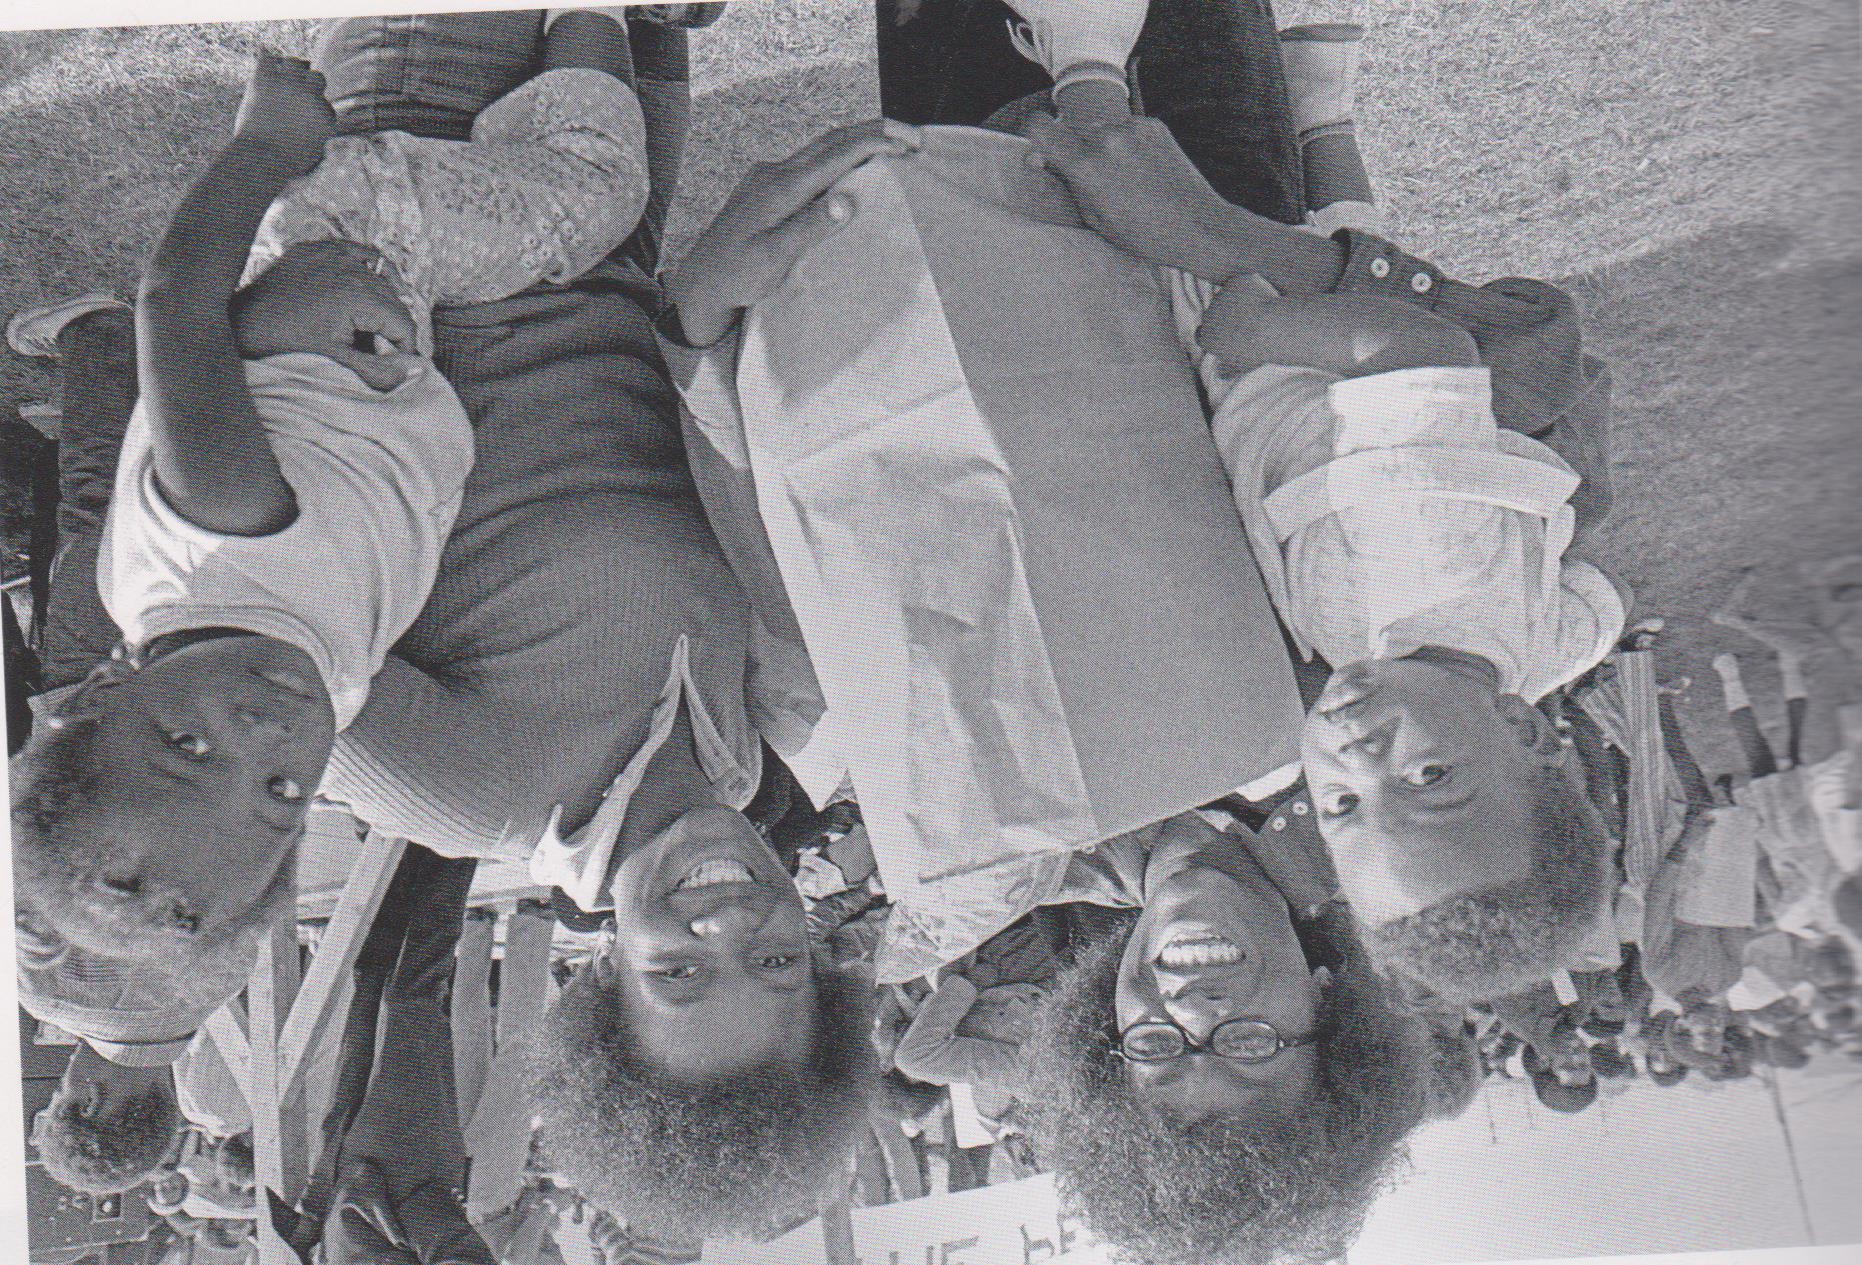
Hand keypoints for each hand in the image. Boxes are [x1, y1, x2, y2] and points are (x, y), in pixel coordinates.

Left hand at [233, 240, 418, 390]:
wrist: (239, 326)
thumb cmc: (285, 347)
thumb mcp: (337, 363)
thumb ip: (380, 369)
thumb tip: (416, 372)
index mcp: (359, 295)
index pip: (403, 323)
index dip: (406, 349)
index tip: (399, 366)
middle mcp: (350, 268)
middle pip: (394, 300)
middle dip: (392, 328)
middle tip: (382, 352)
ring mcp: (332, 254)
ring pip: (379, 276)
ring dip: (382, 301)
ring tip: (372, 326)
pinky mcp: (316, 249)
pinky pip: (356, 252)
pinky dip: (365, 268)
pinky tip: (363, 286)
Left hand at [234, 52, 337, 174]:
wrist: (262, 158)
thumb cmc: (288, 162)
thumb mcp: (316, 153)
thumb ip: (321, 135)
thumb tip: (320, 129)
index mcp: (325, 115)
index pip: (325, 103)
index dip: (316, 106)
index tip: (307, 111)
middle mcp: (311, 96)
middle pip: (316, 78)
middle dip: (309, 84)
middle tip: (298, 88)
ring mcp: (288, 85)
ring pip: (295, 63)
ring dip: (291, 68)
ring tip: (284, 73)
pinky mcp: (265, 80)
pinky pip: (267, 58)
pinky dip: (267, 60)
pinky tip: (266, 65)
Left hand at [663, 118, 921, 346]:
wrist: (698, 286)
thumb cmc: (735, 277)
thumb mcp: (773, 259)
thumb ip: (809, 228)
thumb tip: (846, 201)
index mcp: (780, 188)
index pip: (836, 154)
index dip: (876, 142)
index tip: (910, 142)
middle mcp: (773, 173)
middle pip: (831, 140)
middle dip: (873, 131)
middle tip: (911, 135)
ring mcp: (767, 178)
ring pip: (819, 148)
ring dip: (856, 141)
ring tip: (890, 143)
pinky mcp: (764, 188)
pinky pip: (808, 163)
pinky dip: (837, 157)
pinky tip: (849, 167)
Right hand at [1022, 112, 1238, 277]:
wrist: (1199, 226)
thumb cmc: (1145, 233)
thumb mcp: (1094, 218)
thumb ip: (1066, 185)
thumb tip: (1040, 160)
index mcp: (1086, 166)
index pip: (1039, 125)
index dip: (1036, 136)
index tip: (1044, 150)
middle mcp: (1107, 138)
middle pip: (1073, 130)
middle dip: (1077, 149)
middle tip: (1098, 180)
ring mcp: (1133, 127)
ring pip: (1100, 128)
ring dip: (1104, 146)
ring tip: (1127, 178)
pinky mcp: (1154, 124)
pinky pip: (1126, 128)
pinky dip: (1128, 144)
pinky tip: (1145, 170)